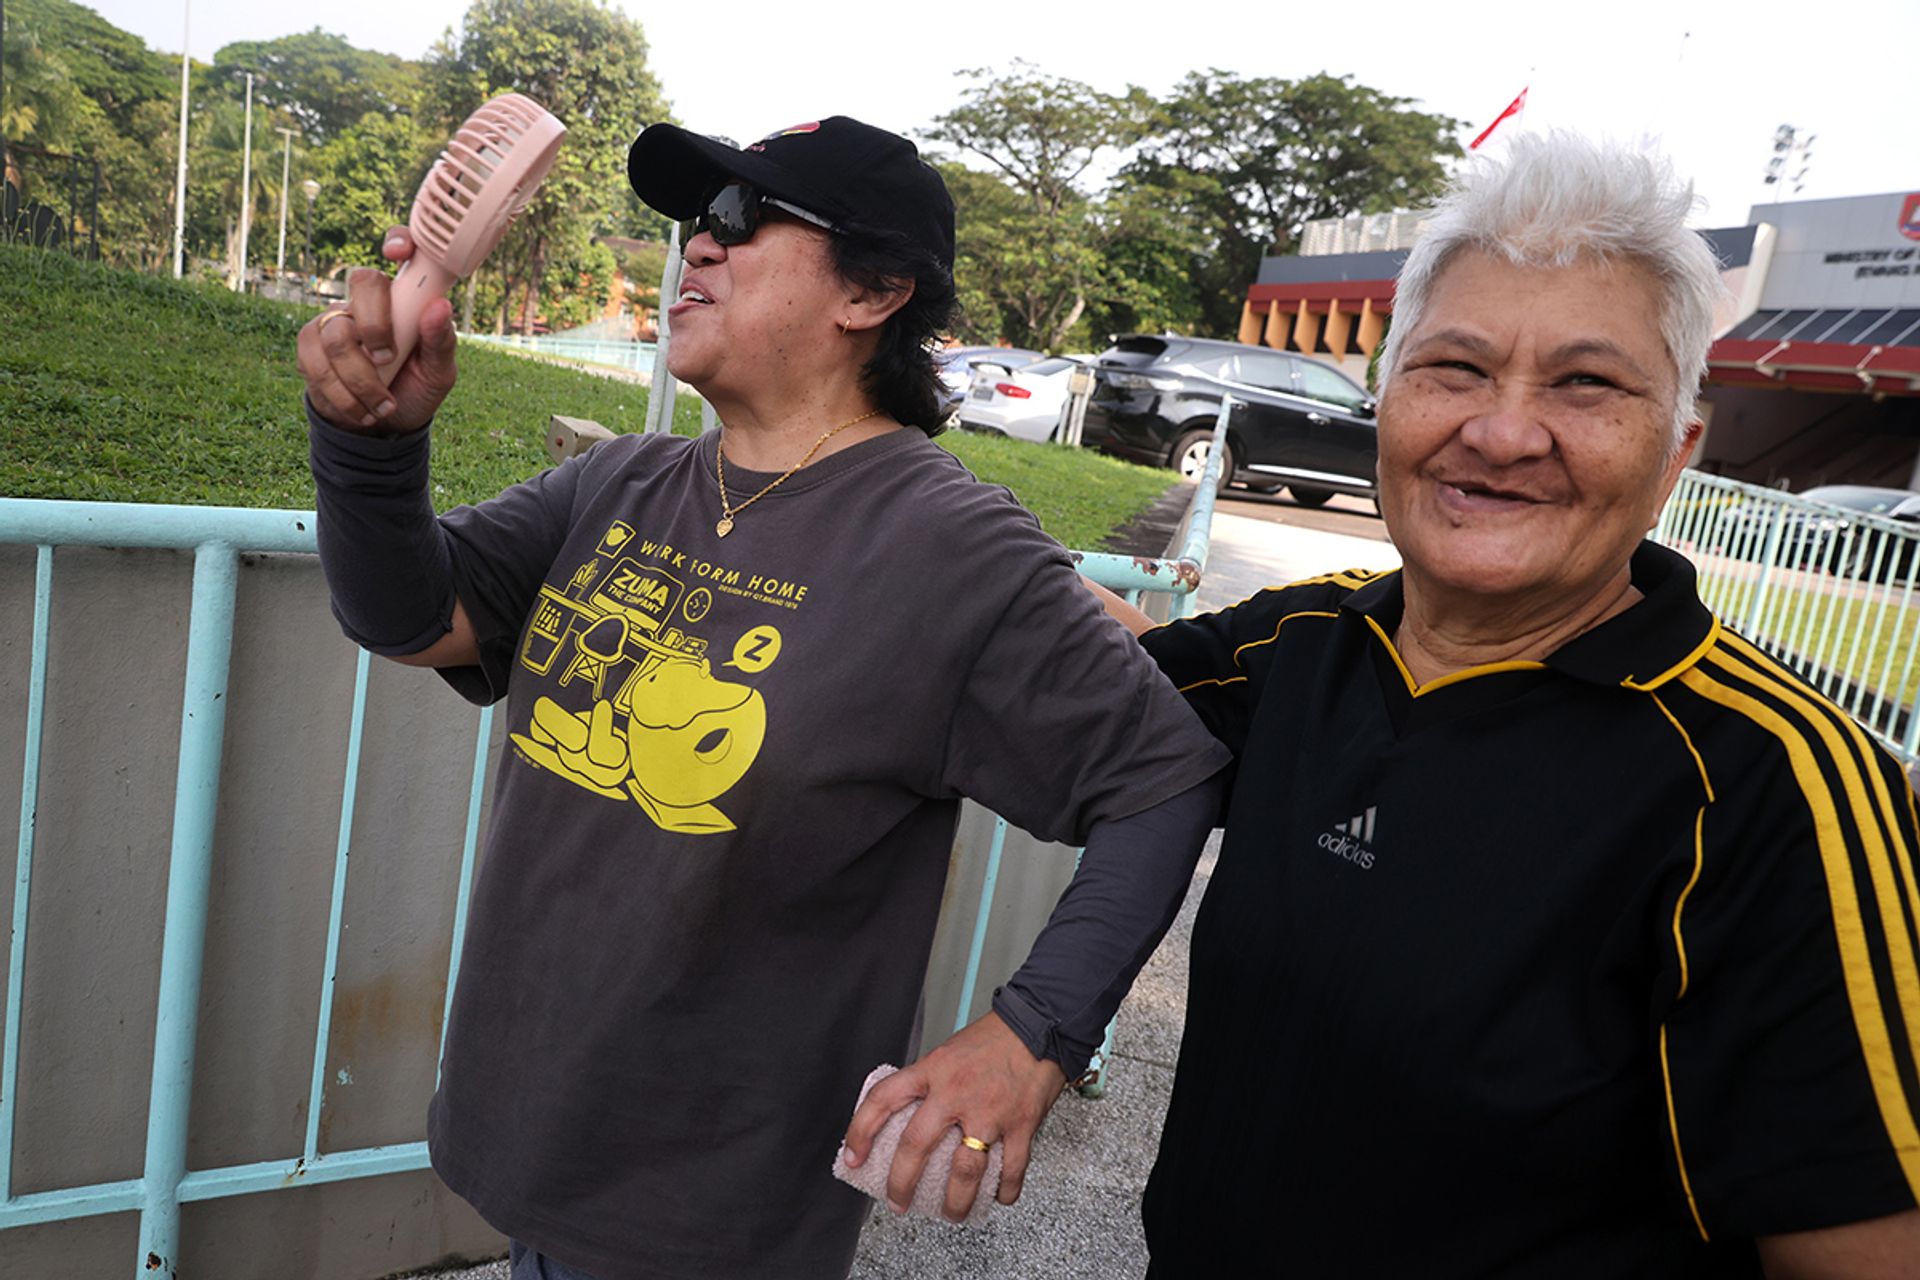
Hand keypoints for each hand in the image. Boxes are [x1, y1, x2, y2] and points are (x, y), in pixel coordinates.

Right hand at [296, 226, 456, 431]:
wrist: (383, 425)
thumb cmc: (415, 388)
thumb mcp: (438, 372)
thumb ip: (441, 343)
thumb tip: (439, 308)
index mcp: (405, 299)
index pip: (401, 251)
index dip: (399, 241)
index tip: (398, 254)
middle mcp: (368, 302)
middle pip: (363, 281)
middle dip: (376, 326)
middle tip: (388, 358)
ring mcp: (336, 320)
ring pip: (337, 334)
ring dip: (362, 380)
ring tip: (383, 404)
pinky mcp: (310, 346)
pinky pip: (315, 362)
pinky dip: (343, 395)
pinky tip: (361, 409)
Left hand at [842, 1013, 1067, 1221]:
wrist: (1039, 1025)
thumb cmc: (995, 1038)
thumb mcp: (948, 1053)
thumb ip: (930, 1084)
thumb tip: (912, 1118)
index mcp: (933, 1070)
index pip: (883, 1100)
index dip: (860, 1131)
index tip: (853, 1157)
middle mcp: (956, 1092)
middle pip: (916, 1146)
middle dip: (901, 1183)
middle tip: (897, 1202)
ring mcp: (990, 1112)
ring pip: (965, 1171)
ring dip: (955, 1202)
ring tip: (951, 1214)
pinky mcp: (1021, 1125)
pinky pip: (1011, 1170)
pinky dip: (1004, 1191)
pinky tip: (997, 1198)